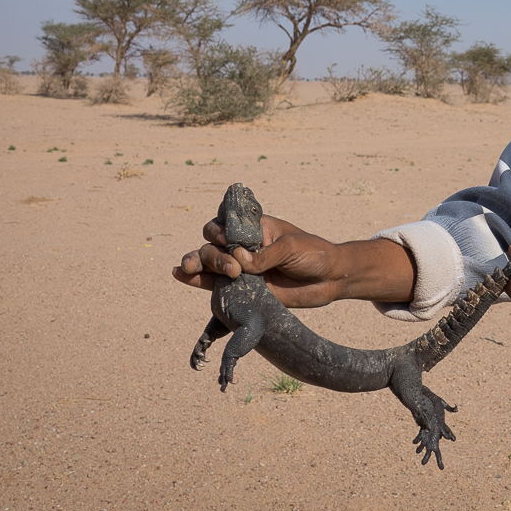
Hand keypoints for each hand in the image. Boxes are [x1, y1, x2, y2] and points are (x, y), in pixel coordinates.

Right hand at [174, 214, 342, 307]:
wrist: (330, 279)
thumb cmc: (313, 255)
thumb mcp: (290, 249)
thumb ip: (264, 256)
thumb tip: (238, 262)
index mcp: (255, 228)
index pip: (227, 221)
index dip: (220, 228)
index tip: (226, 238)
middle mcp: (244, 246)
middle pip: (213, 243)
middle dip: (213, 254)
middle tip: (233, 269)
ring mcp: (242, 267)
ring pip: (210, 262)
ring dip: (197, 263)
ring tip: (187, 268)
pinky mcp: (243, 288)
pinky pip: (216, 283)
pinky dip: (197, 279)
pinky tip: (181, 276)